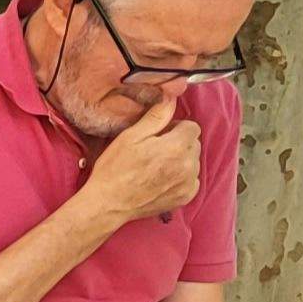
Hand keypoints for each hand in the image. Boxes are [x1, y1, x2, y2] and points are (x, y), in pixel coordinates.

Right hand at [84, 88, 203, 224]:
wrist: (108, 204)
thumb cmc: (115, 169)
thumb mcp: (130, 137)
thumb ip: (156, 116)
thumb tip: (171, 97)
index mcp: (177, 146)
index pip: (192, 126)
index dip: (174, 127)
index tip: (158, 135)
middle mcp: (188, 164)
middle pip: (194, 143)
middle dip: (179, 143)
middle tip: (154, 151)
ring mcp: (189, 182)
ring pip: (193, 161)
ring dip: (180, 160)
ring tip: (156, 167)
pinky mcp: (186, 196)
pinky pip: (191, 180)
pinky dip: (180, 178)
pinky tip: (161, 180)